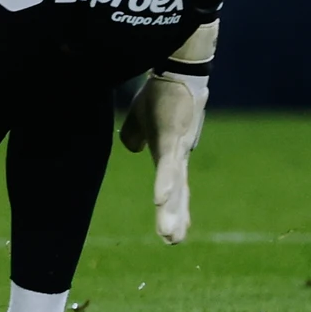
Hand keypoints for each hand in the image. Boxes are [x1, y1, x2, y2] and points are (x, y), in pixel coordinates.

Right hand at [119, 71, 207, 243]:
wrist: (177, 69)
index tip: (174, 235)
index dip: (174, 210)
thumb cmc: (160, 92)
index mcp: (171, 153)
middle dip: (174, 217)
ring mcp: (177, 147)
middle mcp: (179, 155)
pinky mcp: (173, 136)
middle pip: (178, 193)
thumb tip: (131, 147)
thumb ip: (135, 134)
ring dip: (170, 210)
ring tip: (169, 234)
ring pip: (174, 185)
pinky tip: (159, 200)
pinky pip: (167, 164)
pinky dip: (164, 183)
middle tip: (173, 242)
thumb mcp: (140, 116)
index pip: (175, 188)